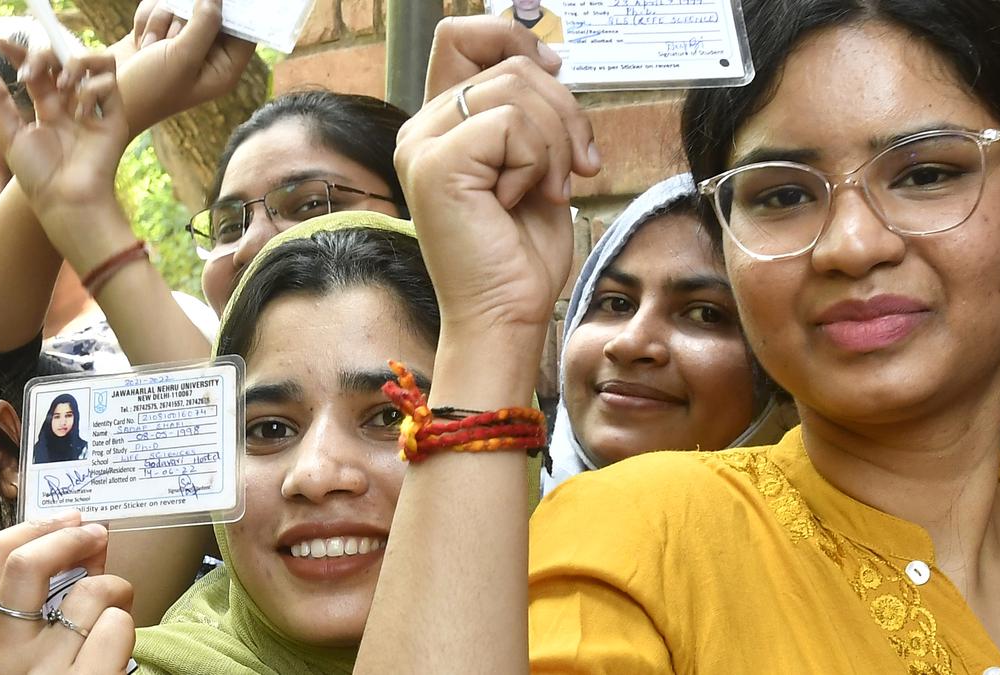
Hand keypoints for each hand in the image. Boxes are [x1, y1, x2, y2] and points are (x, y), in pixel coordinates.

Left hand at [0, 42, 128, 228]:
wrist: (66, 198)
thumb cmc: (38, 174)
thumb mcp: (9, 133)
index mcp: (49, 109)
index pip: (38, 71)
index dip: (21, 54)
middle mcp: (73, 105)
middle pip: (64, 60)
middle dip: (45, 56)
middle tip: (30, 73)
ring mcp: (95, 109)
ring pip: (96, 63)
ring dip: (76, 63)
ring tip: (62, 83)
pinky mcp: (115, 117)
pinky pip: (109, 83)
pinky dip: (92, 89)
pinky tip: (81, 110)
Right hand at [0, 513, 134, 673]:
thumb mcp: (34, 643)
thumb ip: (54, 593)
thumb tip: (88, 541)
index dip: (35, 526)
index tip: (68, 519)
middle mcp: (3, 654)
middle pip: (26, 563)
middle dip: (72, 536)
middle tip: (99, 535)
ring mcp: (41, 672)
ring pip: (90, 592)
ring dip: (117, 589)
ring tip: (117, 607)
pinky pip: (118, 627)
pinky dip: (128, 626)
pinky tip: (119, 644)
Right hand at [114, 0, 254, 135]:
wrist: (108, 97)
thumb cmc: (151, 88)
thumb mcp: (182, 57)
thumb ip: (204, 25)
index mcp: (225, 67)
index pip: (245, 31)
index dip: (235, 11)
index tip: (213, 1)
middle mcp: (208, 53)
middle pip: (210, 12)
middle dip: (184, 17)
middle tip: (171, 39)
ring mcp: (184, 41)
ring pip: (181, 5)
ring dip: (161, 19)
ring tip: (151, 46)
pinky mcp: (161, 31)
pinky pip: (159, 7)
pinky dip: (147, 18)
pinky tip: (140, 41)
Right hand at [396, 17, 600, 335]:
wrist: (506, 313)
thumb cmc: (520, 254)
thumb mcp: (536, 164)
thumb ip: (530, 111)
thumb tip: (549, 60)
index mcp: (441, 125)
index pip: (462, 35)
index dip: (513, 38)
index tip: (555, 76)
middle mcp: (422, 129)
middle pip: (510, 62)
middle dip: (564, 110)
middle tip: (578, 166)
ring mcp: (423, 145)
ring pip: (517, 88)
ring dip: (557, 143)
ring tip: (549, 189)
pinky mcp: (436, 164)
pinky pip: (513, 124)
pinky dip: (539, 163)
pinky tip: (521, 200)